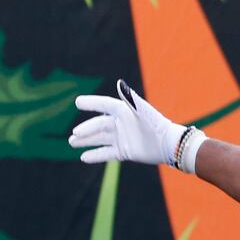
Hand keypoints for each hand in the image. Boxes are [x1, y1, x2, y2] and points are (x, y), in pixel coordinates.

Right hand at [69, 79, 183, 164]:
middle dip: (85, 129)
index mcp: (124, 112)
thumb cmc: (156, 124)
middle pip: (98, 125)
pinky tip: (83, 157)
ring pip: (99, 139)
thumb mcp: (142, 111)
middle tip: (74, 134)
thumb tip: (119, 82)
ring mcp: (121, 138)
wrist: (168, 145)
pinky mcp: (124, 151)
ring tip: (72, 142)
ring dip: (86, 141)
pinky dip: (95, 155)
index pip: (104, 105)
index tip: (77, 102)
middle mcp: (121, 124)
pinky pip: (106, 153)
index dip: (91, 103)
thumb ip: (129, 98)